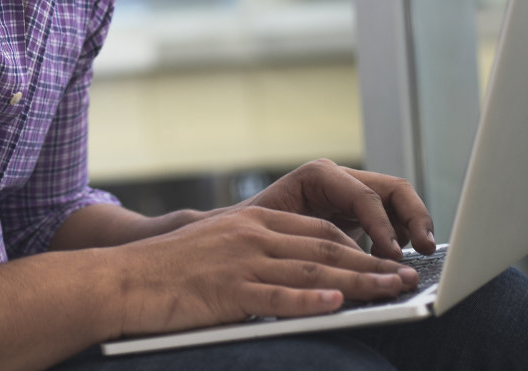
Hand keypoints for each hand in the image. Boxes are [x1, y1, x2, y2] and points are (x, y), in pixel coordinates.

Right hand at [110, 204, 421, 338]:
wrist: (121, 279)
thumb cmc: (167, 270)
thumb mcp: (217, 246)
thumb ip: (256, 251)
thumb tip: (300, 273)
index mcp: (252, 221)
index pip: (319, 230)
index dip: (359, 246)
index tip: (387, 261)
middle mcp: (251, 235)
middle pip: (326, 248)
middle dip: (372, 263)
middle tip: (406, 277)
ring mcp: (240, 262)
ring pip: (312, 272)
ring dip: (358, 283)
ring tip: (391, 291)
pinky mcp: (227, 291)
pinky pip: (277, 297)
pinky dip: (310, 302)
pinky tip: (337, 306)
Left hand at [246, 159, 436, 260]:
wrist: (238, 236)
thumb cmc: (245, 231)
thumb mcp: (262, 228)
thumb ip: (287, 235)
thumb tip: (326, 252)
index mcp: (317, 176)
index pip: (363, 195)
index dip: (381, 225)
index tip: (391, 254)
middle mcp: (339, 180)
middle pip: (392, 189)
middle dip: (414, 217)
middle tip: (425, 248)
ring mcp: (353, 195)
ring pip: (399, 202)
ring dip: (414, 226)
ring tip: (422, 254)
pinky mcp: (360, 215)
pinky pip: (394, 219)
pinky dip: (404, 236)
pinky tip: (397, 261)